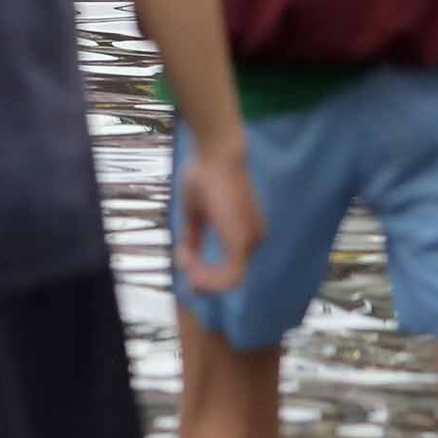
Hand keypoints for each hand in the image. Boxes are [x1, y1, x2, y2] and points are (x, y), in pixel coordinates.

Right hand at [175, 139, 261, 296]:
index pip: (232, 266)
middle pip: (231, 277)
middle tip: (184, 275)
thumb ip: (193, 238)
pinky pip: (230, 276)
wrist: (216, 156)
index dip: (208, 276)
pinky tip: (189, 266)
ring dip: (204, 279)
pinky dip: (208, 278)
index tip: (187, 273)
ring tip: (184, 263)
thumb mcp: (194, 213)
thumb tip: (184, 261)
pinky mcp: (243, 243)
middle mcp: (254, 239)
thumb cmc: (204, 176)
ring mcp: (251, 242)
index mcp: (245, 231)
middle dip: (205, 280)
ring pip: (230, 281)